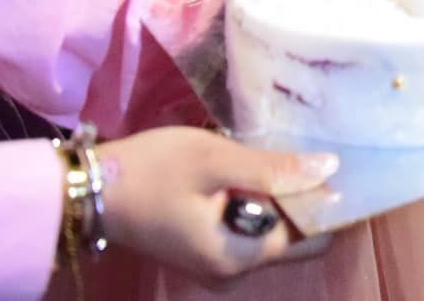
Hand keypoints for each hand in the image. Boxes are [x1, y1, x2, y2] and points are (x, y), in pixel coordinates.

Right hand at [97, 127, 335, 286]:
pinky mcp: (206, 251)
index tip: (334, 163)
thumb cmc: (151, 172)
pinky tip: (250, 171)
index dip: (327, 202)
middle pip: (296, 238)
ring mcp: (218, 265)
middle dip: (304, 198)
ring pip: (273, 232)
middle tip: (302, 151)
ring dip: (280, 198)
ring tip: (275, 155)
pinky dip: (258, 203)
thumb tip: (330, 169)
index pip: (312, 238)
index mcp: (240, 256)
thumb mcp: (214, 160)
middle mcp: (234, 272)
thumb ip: (274, 168)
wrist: (89, 192)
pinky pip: (250, 230)